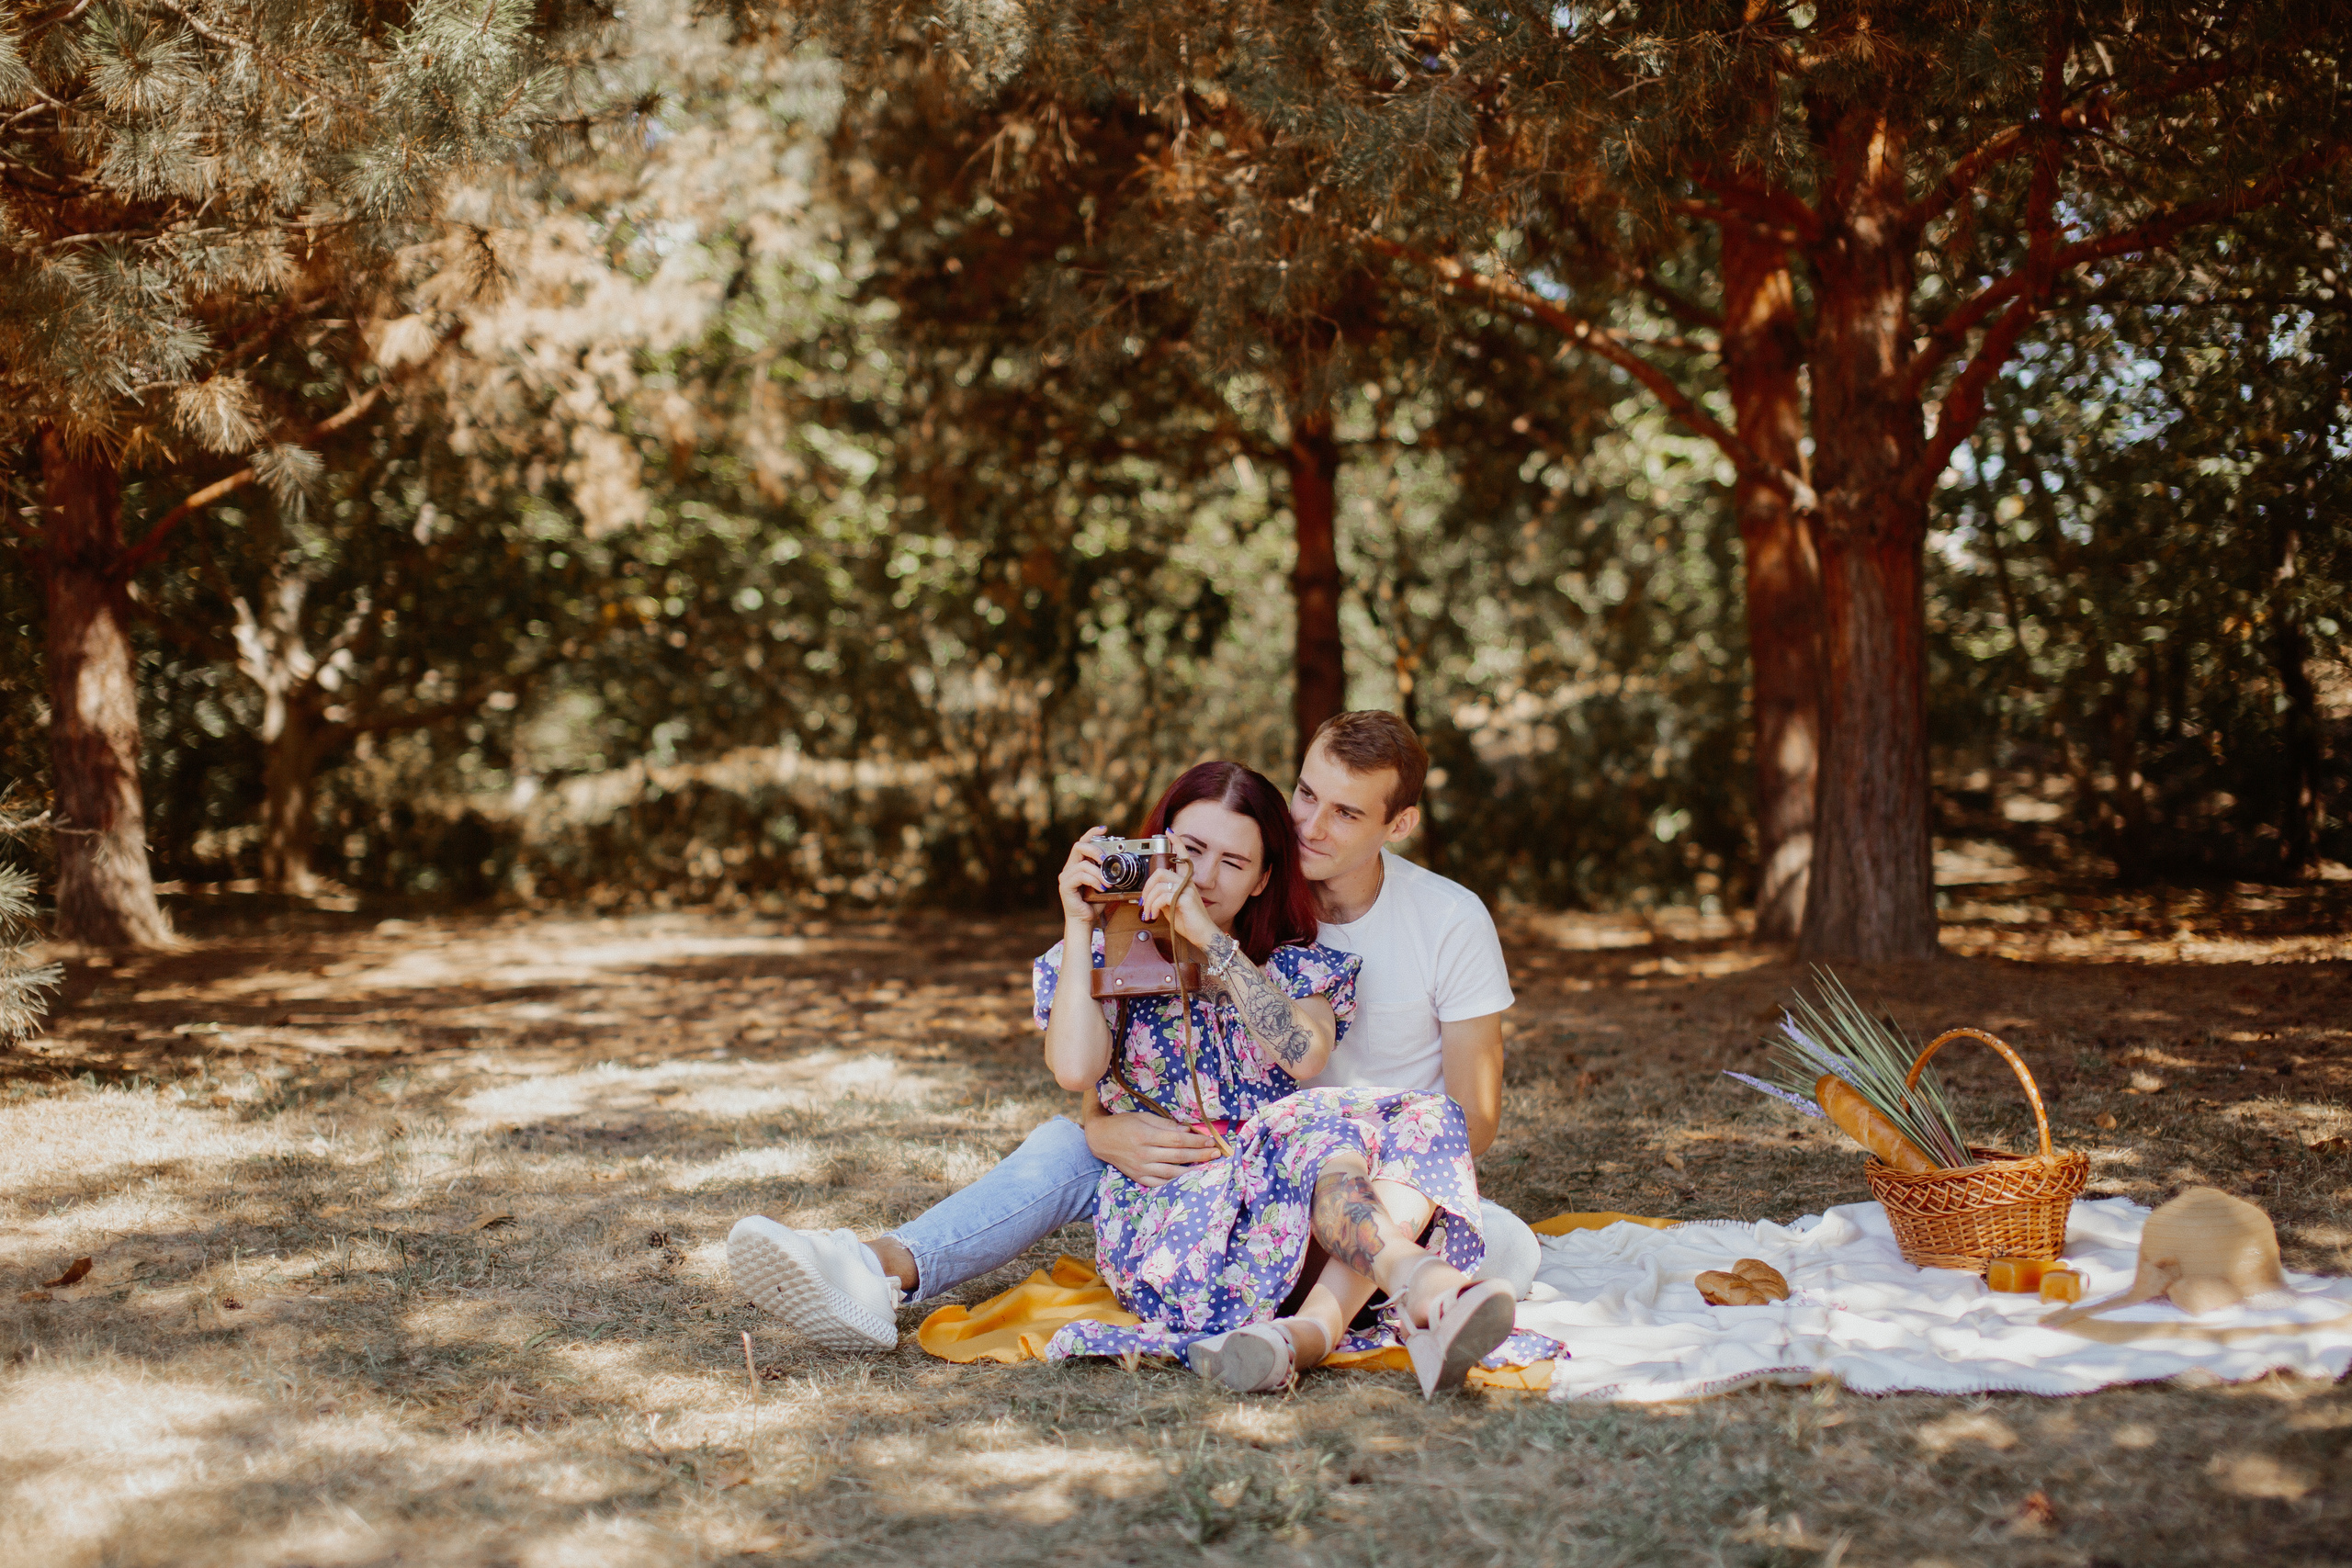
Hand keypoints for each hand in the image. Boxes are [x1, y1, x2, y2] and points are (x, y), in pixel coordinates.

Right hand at [1055, 826, 1109, 921]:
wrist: (1085, 921)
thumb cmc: (1093, 903)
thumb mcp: (1104, 884)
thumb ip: (1109, 873)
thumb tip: (1125, 864)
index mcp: (1078, 865)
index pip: (1082, 843)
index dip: (1092, 833)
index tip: (1104, 829)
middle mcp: (1070, 868)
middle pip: (1078, 847)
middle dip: (1094, 849)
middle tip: (1105, 858)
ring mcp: (1065, 877)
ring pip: (1083, 864)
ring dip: (1098, 872)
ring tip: (1107, 882)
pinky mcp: (1065, 886)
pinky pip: (1080, 876)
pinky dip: (1093, 880)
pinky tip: (1101, 888)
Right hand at [1085, 1109, 1220, 1186]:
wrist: (1100, 1139)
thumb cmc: (1124, 1124)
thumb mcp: (1143, 1117)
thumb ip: (1164, 1125)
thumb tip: (1186, 1130)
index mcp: (1145, 1136)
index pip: (1177, 1140)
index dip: (1196, 1141)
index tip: (1211, 1141)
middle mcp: (1144, 1155)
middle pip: (1178, 1156)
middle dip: (1199, 1155)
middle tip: (1216, 1154)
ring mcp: (1141, 1169)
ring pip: (1171, 1172)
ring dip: (1192, 1171)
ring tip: (1208, 1168)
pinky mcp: (1138, 1178)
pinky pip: (1160, 1183)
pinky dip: (1175, 1183)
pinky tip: (1187, 1180)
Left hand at [1139, 851, 1216, 945]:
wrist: (1203, 935)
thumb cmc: (1189, 922)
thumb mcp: (1171, 908)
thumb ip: (1162, 898)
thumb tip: (1149, 896)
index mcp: (1185, 882)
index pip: (1182, 857)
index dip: (1177, 843)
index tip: (1170, 832)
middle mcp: (1187, 882)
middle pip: (1160, 871)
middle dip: (1146, 887)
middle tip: (1143, 901)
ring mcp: (1187, 889)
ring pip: (1159, 885)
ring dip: (1148, 901)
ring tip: (1148, 913)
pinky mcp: (1186, 898)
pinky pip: (1163, 896)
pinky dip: (1153, 906)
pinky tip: (1153, 915)